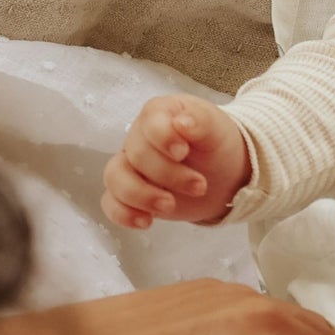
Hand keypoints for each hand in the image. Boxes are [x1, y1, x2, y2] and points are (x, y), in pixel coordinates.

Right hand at [102, 94, 250, 229]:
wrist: (222, 174)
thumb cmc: (216, 144)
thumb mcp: (216, 128)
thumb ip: (200, 121)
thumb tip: (182, 123)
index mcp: (159, 114)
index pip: (149, 122)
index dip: (163, 138)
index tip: (183, 152)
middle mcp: (138, 137)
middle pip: (136, 154)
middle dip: (167, 174)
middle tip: (199, 186)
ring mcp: (130, 166)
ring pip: (115, 178)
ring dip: (141, 195)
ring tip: (170, 206)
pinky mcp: (130, 194)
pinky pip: (111, 203)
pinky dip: (123, 214)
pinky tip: (146, 221)